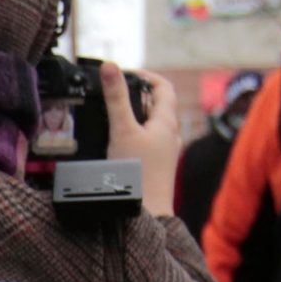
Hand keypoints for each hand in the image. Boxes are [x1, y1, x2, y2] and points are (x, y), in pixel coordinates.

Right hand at [101, 63, 181, 218]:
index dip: (145, 75)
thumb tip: (110, 66)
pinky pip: (146, 142)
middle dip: (135, 96)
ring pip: (150, 125)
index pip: (163, 86)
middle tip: (112, 94)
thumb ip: (115, 98)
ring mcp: (165, 152)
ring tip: (110, 117)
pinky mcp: (156, 167)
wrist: (147, 215)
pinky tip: (115, 143)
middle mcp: (170, 134)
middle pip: (156, 104)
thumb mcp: (122, 130)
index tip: (124, 74)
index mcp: (166, 121)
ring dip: (132, 116)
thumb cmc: (138, 174)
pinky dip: (132, 135)